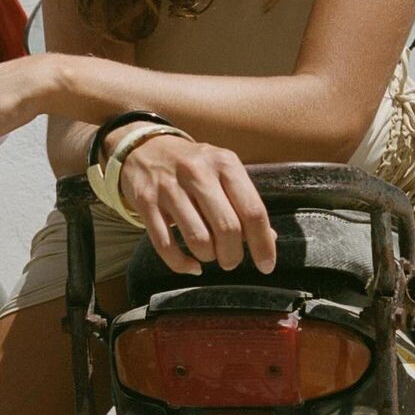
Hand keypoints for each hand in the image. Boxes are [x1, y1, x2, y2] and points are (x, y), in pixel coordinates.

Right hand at [112, 129, 276, 275]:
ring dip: (208, 257)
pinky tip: (191, 265)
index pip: (253, 210)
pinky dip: (182, 264)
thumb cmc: (195, 166)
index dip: (263, 244)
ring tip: (210, 255)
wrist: (146, 148)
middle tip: (231, 261)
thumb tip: (269, 239)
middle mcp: (198, 172)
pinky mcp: (146, 203)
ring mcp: (169, 188)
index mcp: (225, 164)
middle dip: (233, 255)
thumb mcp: (224, 172)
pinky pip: (166, 246)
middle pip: (227, 228)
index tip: (266, 266)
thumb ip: (245, 202)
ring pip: (198, 240)